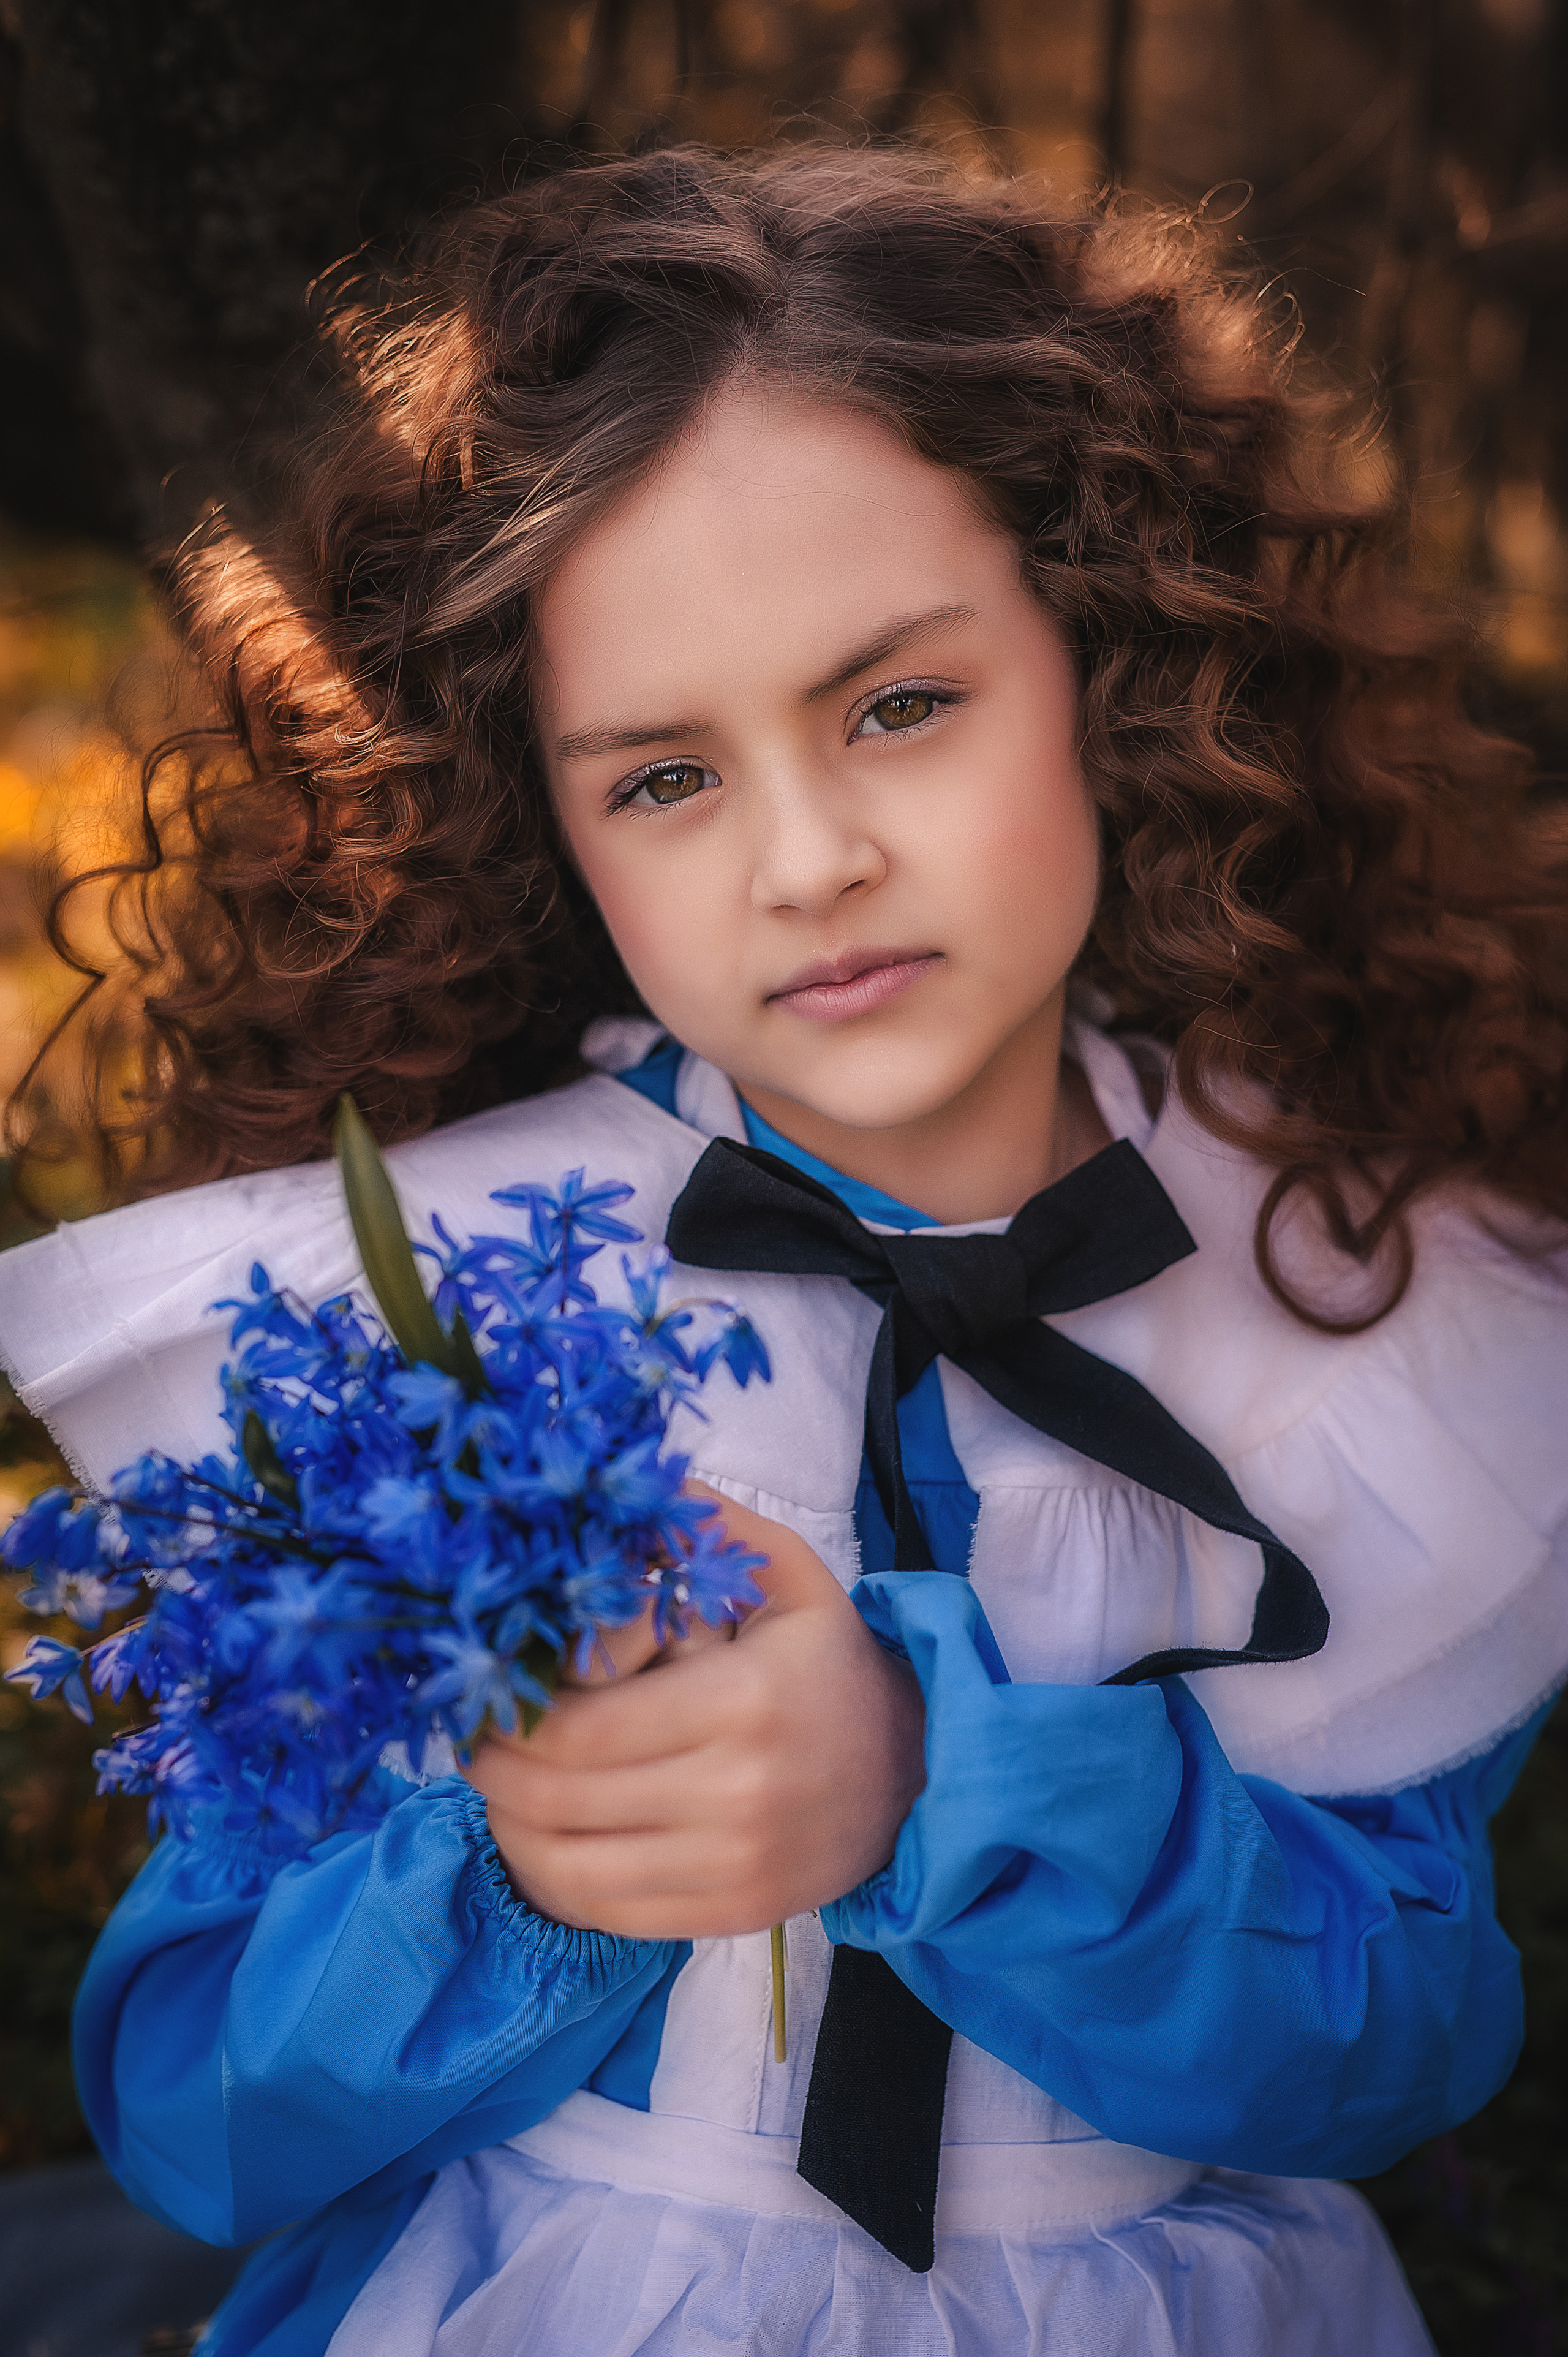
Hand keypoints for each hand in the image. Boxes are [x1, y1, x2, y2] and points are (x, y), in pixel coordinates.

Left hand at [462, 1489, 925, 1939]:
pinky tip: (541, 1839)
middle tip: (471, 1740)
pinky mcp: (732, 1914)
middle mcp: (737, 1794)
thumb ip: (708, 1528)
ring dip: (511, 1830)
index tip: (485, 1694)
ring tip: (497, 1790)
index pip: (581, 1730)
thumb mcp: (789, 1575)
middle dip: (494, 1771)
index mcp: (742, 1700)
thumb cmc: (830, 1664)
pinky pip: (610, 1913)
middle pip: (562, 1800)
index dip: (513, 1718)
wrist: (914, 1773)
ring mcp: (734, 1865)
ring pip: (572, 1868)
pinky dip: (555, 1880)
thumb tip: (631, 1484)